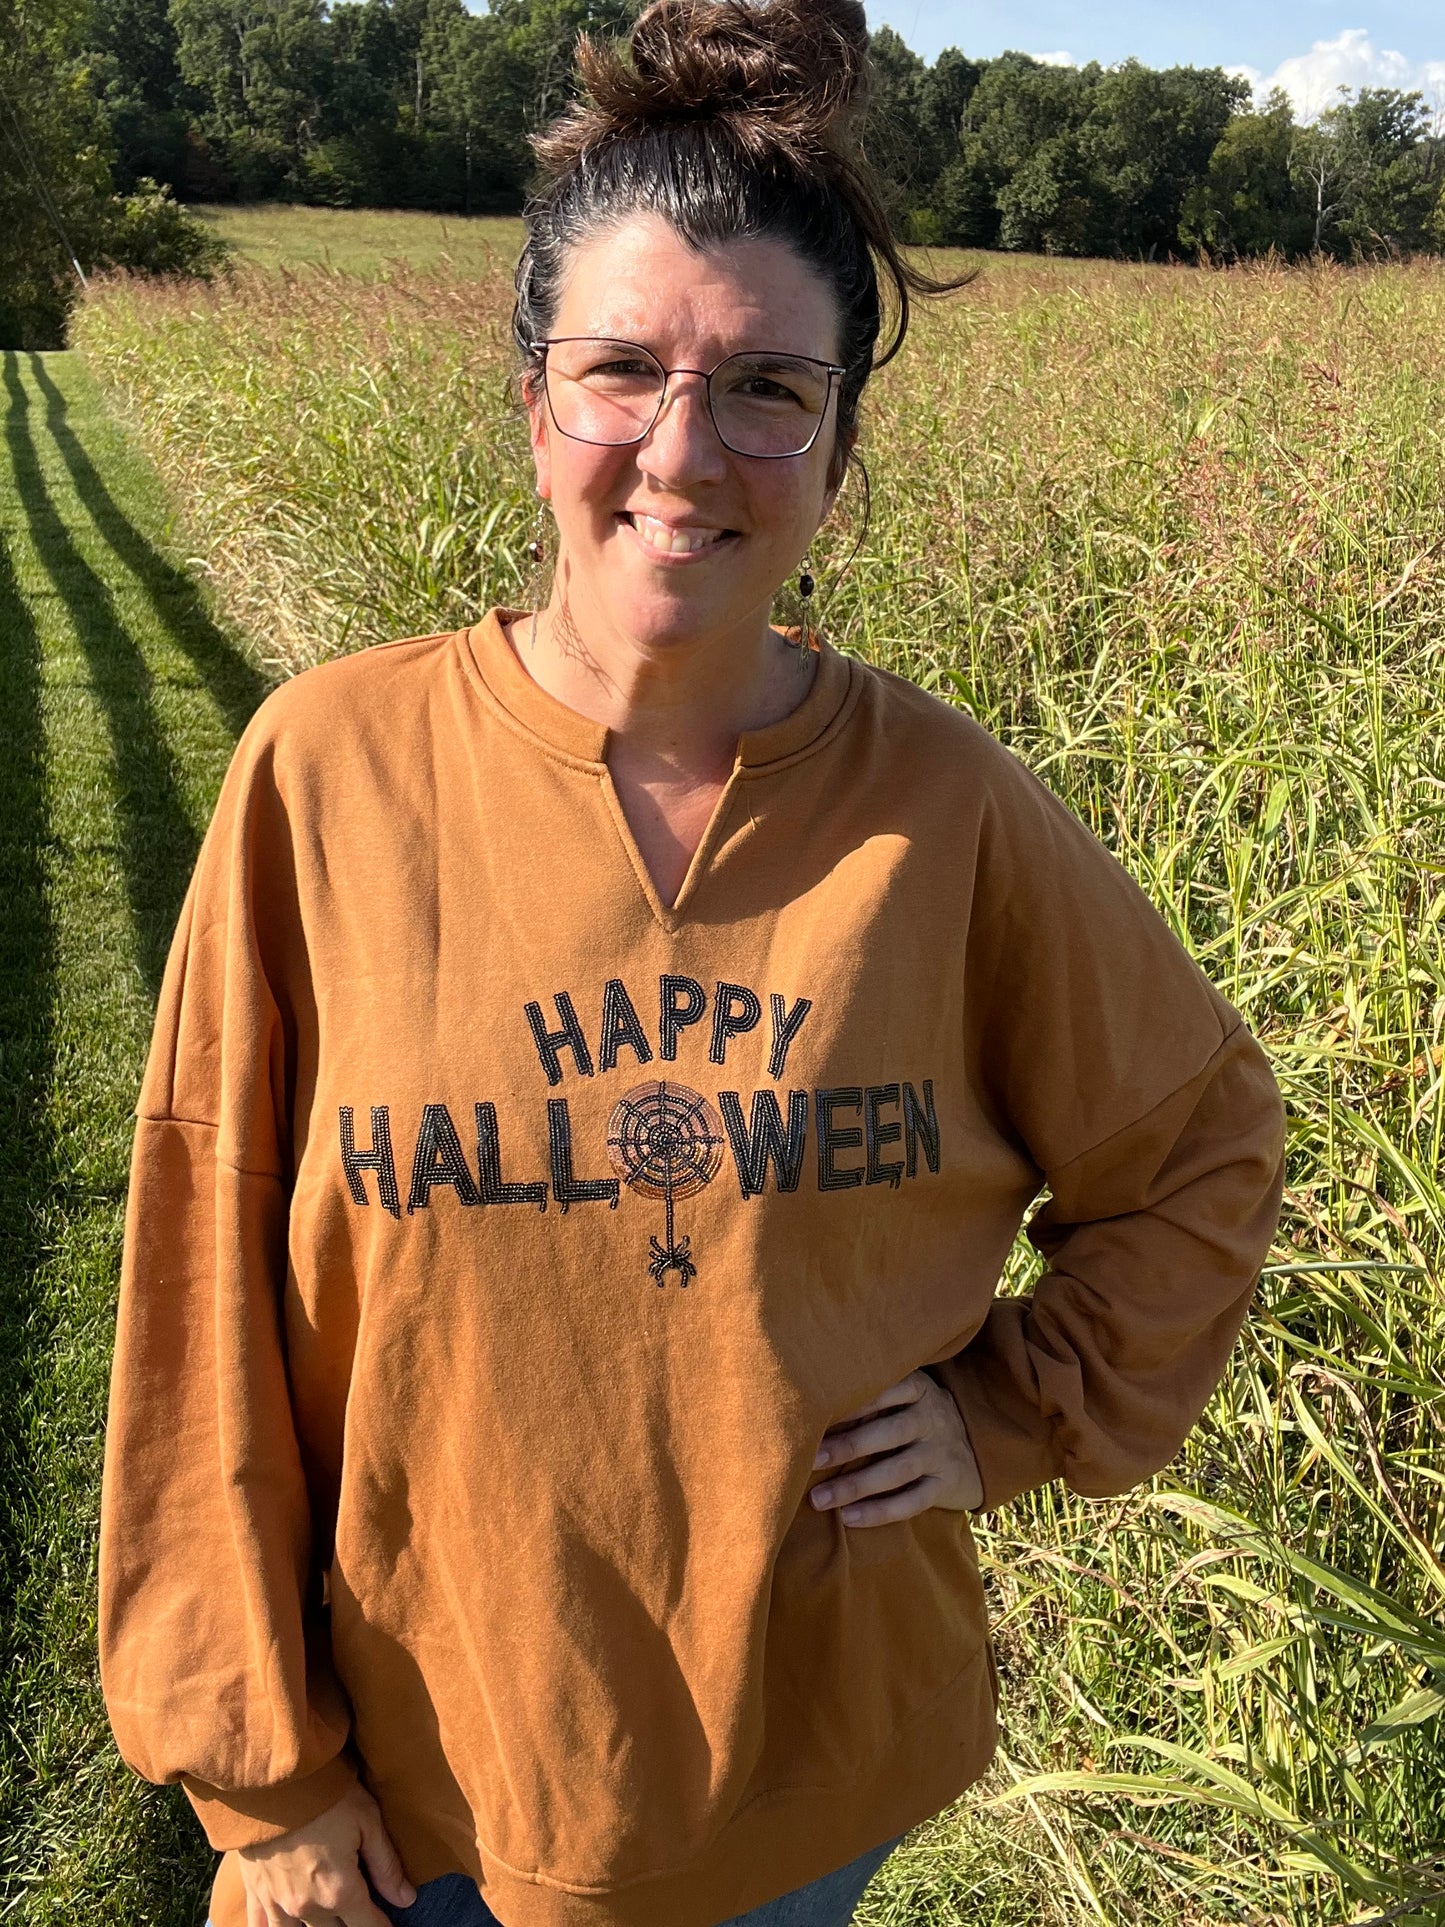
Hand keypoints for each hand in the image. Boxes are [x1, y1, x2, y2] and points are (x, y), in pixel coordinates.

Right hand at [238, 1785, 415, 1926]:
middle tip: (360, 1912)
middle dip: (350, 1924)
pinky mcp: (256, 1890)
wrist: (274, 1779)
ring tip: (328, 1917)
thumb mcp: (367, 1821)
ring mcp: (277, 1902)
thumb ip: (386, 1865)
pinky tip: (285, 1922)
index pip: (367, 1925)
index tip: (389, 1925)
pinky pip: (261, 1925)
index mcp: (338, 1891)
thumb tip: (406, 1899)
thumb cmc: (325, 1795)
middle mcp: (307, 1906)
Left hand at [809, 1369, 983, 1525]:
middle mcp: (932, 1418)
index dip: (854, 1402)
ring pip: (898, 1470)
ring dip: (856, 1486)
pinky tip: (849, 1518)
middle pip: (889, 1432)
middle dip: (848, 1446)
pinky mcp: (945, 1486)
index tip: (818, 1414)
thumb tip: (810, 1407)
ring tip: (819, 1499)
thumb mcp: (907, 1396)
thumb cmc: (918, 1417)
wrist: (978, 1448)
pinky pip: (913, 1502)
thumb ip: (873, 1395)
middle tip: (810, 1460)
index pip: (887, 1390)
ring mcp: (940, 1453)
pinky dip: (880, 1512)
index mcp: (919, 1389)